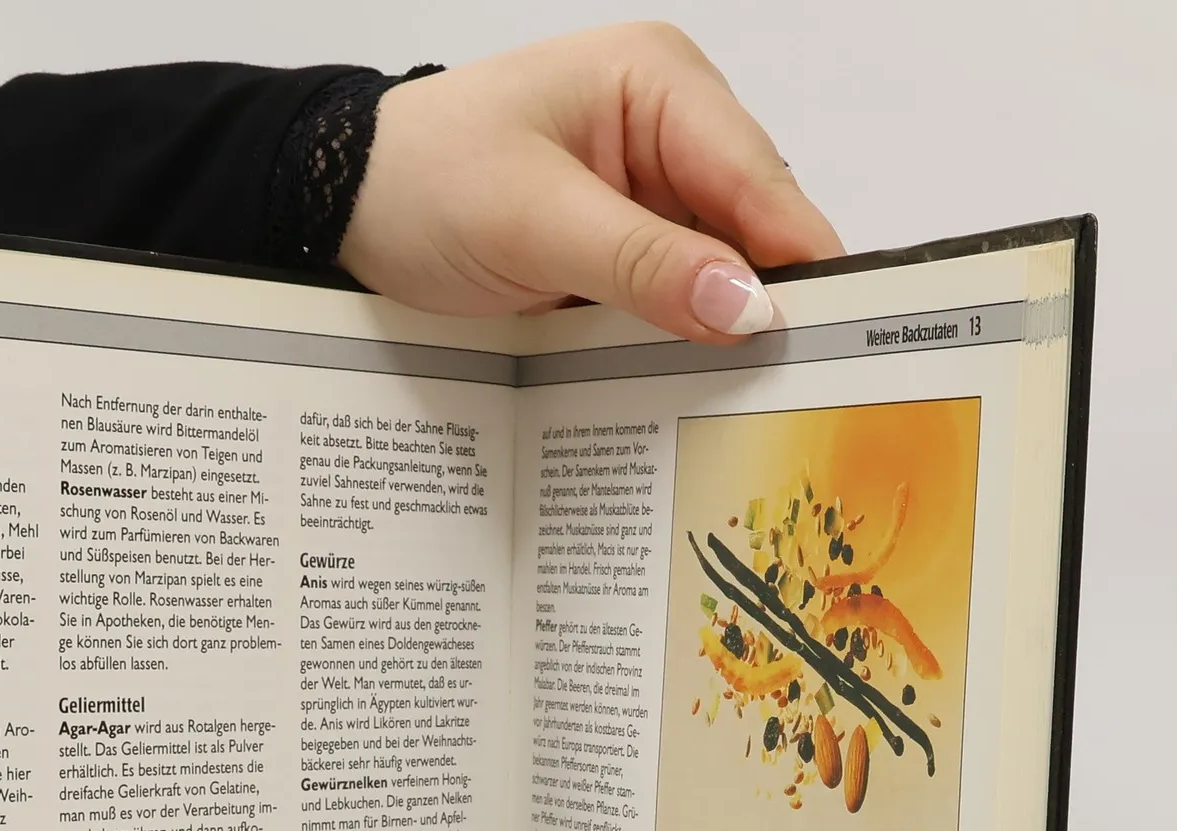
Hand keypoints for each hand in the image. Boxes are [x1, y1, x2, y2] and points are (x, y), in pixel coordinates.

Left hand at [341, 24, 841, 341]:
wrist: (346, 206)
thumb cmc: (422, 178)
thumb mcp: (532, 219)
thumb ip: (643, 263)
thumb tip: (744, 305)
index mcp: (660, 83)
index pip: (758, 178)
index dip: (798, 259)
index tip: (830, 333)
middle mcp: (668, 131)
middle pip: (750, 232)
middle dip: (757, 304)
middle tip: (784, 389)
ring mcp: (646, 196)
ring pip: (715, 279)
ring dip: (712, 335)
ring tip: (733, 401)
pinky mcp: (620, 251)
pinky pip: (669, 304)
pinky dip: (672, 345)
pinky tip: (678, 388)